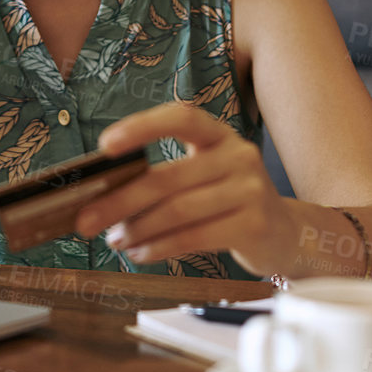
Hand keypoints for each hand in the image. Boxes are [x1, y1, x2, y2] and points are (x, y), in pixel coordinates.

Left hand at [72, 102, 297, 277]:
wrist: (286, 232)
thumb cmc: (228, 202)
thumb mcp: (203, 177)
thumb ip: (163, 180)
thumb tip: (102, 197)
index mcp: (218, 135)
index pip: (180, 118)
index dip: (141, 127)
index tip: (105, 146)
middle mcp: (237, 155)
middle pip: (168, 177)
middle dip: (119, 201)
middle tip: (85, 220)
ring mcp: (249, 189)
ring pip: (177, 211)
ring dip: (137, 230)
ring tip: (114, 241)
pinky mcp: (254, 224)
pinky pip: (194, 237)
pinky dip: (159, 248)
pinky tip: (140, 253)